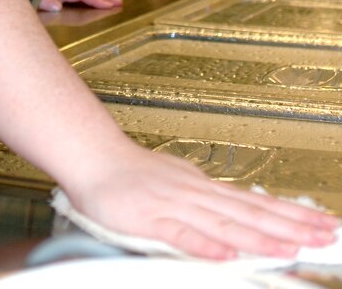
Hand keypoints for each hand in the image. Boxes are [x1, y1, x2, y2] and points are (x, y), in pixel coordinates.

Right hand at [70, 144, 339, 260]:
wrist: (95, 157)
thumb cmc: (130, 176)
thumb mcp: (175, 187)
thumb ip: (204, 208)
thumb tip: (232, 226)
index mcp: (203, 189)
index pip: (255, 204)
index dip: (290, 214)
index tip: (320, 221)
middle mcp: (196, 194)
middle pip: (250, 212)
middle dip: (291, 225)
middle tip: (325, 234)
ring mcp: (175, 205)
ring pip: (225, 222)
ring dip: (261, 237)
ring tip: (293, 247)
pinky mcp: (150, 219)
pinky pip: (181, 234)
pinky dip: (205, 244)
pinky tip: (228, 254)